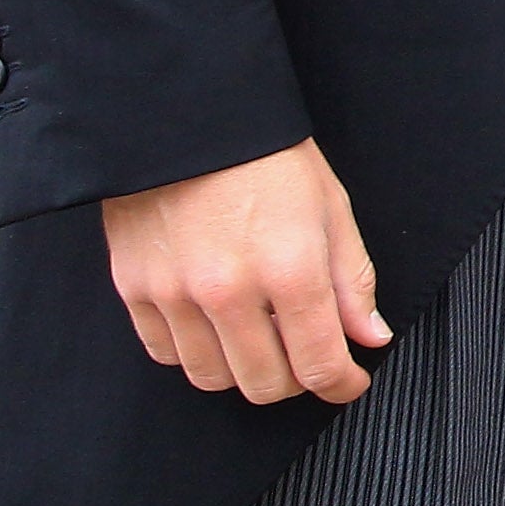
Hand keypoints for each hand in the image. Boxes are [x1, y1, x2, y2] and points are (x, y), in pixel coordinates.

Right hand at [102, 139, 391, 404]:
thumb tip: (370, 337)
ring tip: (260, 337)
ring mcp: (175, 295)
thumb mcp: (331, 209)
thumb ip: (352, 281)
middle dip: (296, 381)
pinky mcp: (134, 289)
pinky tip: (215, 324)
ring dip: (243, 370)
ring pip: (213, 378)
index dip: (342, 385)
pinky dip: (196, 351)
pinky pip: (167, 354)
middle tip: (305, 356)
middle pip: (265, 385)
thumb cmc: (267, 158)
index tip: (349, 381)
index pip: (320, 365)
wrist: (187, 120)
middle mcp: (230, 292)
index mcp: (290, 270)